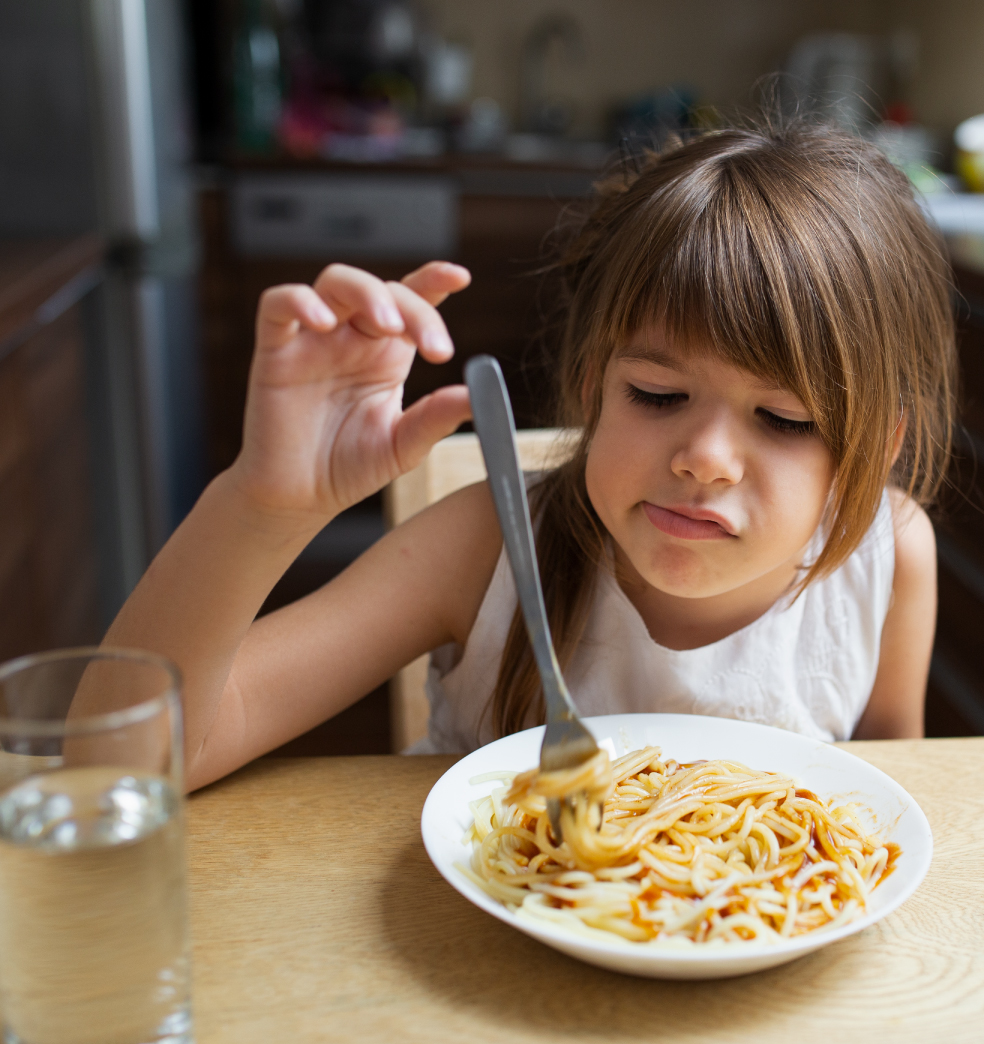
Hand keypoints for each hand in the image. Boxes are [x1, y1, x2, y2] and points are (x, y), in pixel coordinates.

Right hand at [230, 261, 472, 527]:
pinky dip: (300, 302)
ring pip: (335, 283)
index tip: (461, 278)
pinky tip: (322, 321)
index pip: (412, 301)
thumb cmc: (348, 468)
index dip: (433, 280)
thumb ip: (436, 418)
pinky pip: (278, 305)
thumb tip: (478, 397)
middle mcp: (352, 338)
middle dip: (412, 308)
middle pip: (382, 289)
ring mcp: (313, 340)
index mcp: (387, 353)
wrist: (298, 499)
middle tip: (434, 348)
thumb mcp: (402, 446)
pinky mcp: (274, 351)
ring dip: (366, 292)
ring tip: (387, 325)